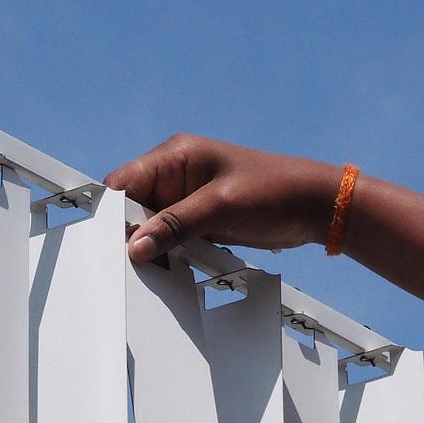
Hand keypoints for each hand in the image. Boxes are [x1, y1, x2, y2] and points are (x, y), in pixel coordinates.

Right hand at [103, 133, 341, 263]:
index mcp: (175, 156)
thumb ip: (175, 224)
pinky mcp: (196, 219)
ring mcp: (184, 198)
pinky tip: (170, 265)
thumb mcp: (221, 207)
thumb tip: (135, 245)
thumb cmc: (275, 191)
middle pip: (132, 206)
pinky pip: (169, 236)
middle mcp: (174, 175)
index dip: (112, 212)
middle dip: (130, 233)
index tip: (109, 242)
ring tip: (151, 266)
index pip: (123, 182)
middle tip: (131, 261)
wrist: (314, 206)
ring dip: (150, 245)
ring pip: (148, 225)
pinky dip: (167, 251)